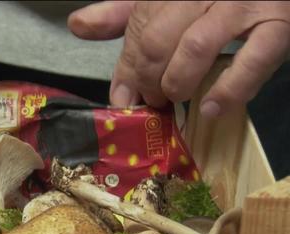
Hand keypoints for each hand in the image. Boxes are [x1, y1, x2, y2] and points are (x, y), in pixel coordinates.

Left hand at [69, 1, 289, 118]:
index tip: (124, 98)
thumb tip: (78, 25)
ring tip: (176, 98)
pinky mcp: (279, 24)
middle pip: (158, 40)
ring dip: (178, 83)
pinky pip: (252, 61)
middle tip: (154, 100)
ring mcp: (242, 5)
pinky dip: (228, 89)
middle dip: (149, 80)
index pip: (137, 30)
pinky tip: (211, 108)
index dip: (127, 71)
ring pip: (195, 48)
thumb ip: (124, 14)